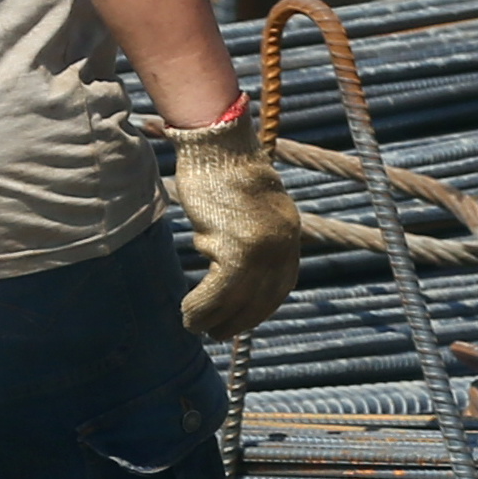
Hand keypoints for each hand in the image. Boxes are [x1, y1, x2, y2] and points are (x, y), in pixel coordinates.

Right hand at [162, 105, 311, 339]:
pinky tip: (188, 314)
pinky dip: (202, 306)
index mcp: (289, 234)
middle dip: (239, 320)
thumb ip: (252, 234)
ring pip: (237, 298)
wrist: (219, 144)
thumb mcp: (251, 208)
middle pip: (261, 297)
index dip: (259, 308)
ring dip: (215, 319)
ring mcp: (261, 248)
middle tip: (218, 334)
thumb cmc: (225, 171)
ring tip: (196, 326)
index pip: (280, 285)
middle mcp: (282, 244)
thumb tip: (232, 264)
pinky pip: (218, 290)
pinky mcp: (236, 247)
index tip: (242, 320)